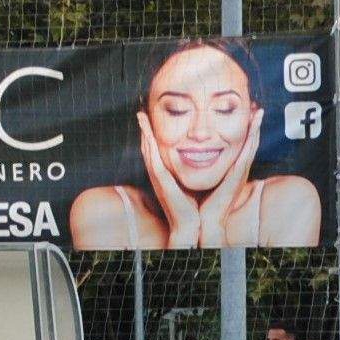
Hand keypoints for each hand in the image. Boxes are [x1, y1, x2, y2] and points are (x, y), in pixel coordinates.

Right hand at [131, 117, 204, 247]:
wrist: (191, 226)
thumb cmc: (193, 208)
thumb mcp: (189, 185)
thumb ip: (188, 173)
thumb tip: (198, 160)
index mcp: (164, 175)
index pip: (156, 151)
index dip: (151, 135)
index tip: (151, 120)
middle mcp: (158, 175)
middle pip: (148, 148)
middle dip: (144, 130)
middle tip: (141, 113)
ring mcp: (158, 179)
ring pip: (147, 152)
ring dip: (144, 134)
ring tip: (141, 118)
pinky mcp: (162, 184)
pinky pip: (153, 162)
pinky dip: (150, 148)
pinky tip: (148, 137)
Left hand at [203, 118, 265, 244]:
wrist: (204, 222)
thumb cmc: (201, 205)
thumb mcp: (203, 182)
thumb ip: (202, 171)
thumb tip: (192, 159)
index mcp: (230, 171)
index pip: (240, 146)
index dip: (245, 131)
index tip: (246, 114)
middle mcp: (238, 170)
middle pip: (250, 142)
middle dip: (255, 125)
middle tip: (258, 107)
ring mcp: (240, 173)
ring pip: (251, 145)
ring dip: (256, 128)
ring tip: (259, 112)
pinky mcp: (238, 176)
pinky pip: (247, 154)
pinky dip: (252, 140)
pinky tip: (254, 128)